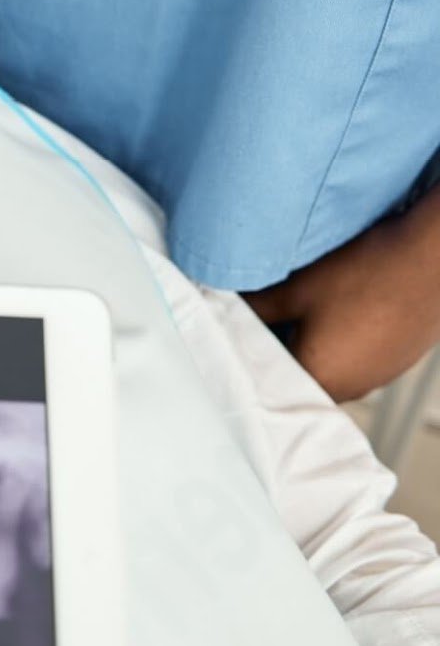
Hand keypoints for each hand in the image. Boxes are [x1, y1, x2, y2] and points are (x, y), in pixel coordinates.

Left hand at [244, 189, 439, 401]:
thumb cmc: (368, 274)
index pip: (269, 384)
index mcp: (321, 380)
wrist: (433, 256)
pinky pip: (356, 358)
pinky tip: (338, 311)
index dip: (248, 360)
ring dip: (311, 345)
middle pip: (298, 378)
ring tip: (303, 311)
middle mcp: (352, 389)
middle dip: (278, 351)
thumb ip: (256, 310)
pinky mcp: (397, 359)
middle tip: (262, 319)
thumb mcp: (295, 289)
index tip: (235, 339)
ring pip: (328, 368)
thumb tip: (226, 312)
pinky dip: (340, 340)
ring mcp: (379, 376)